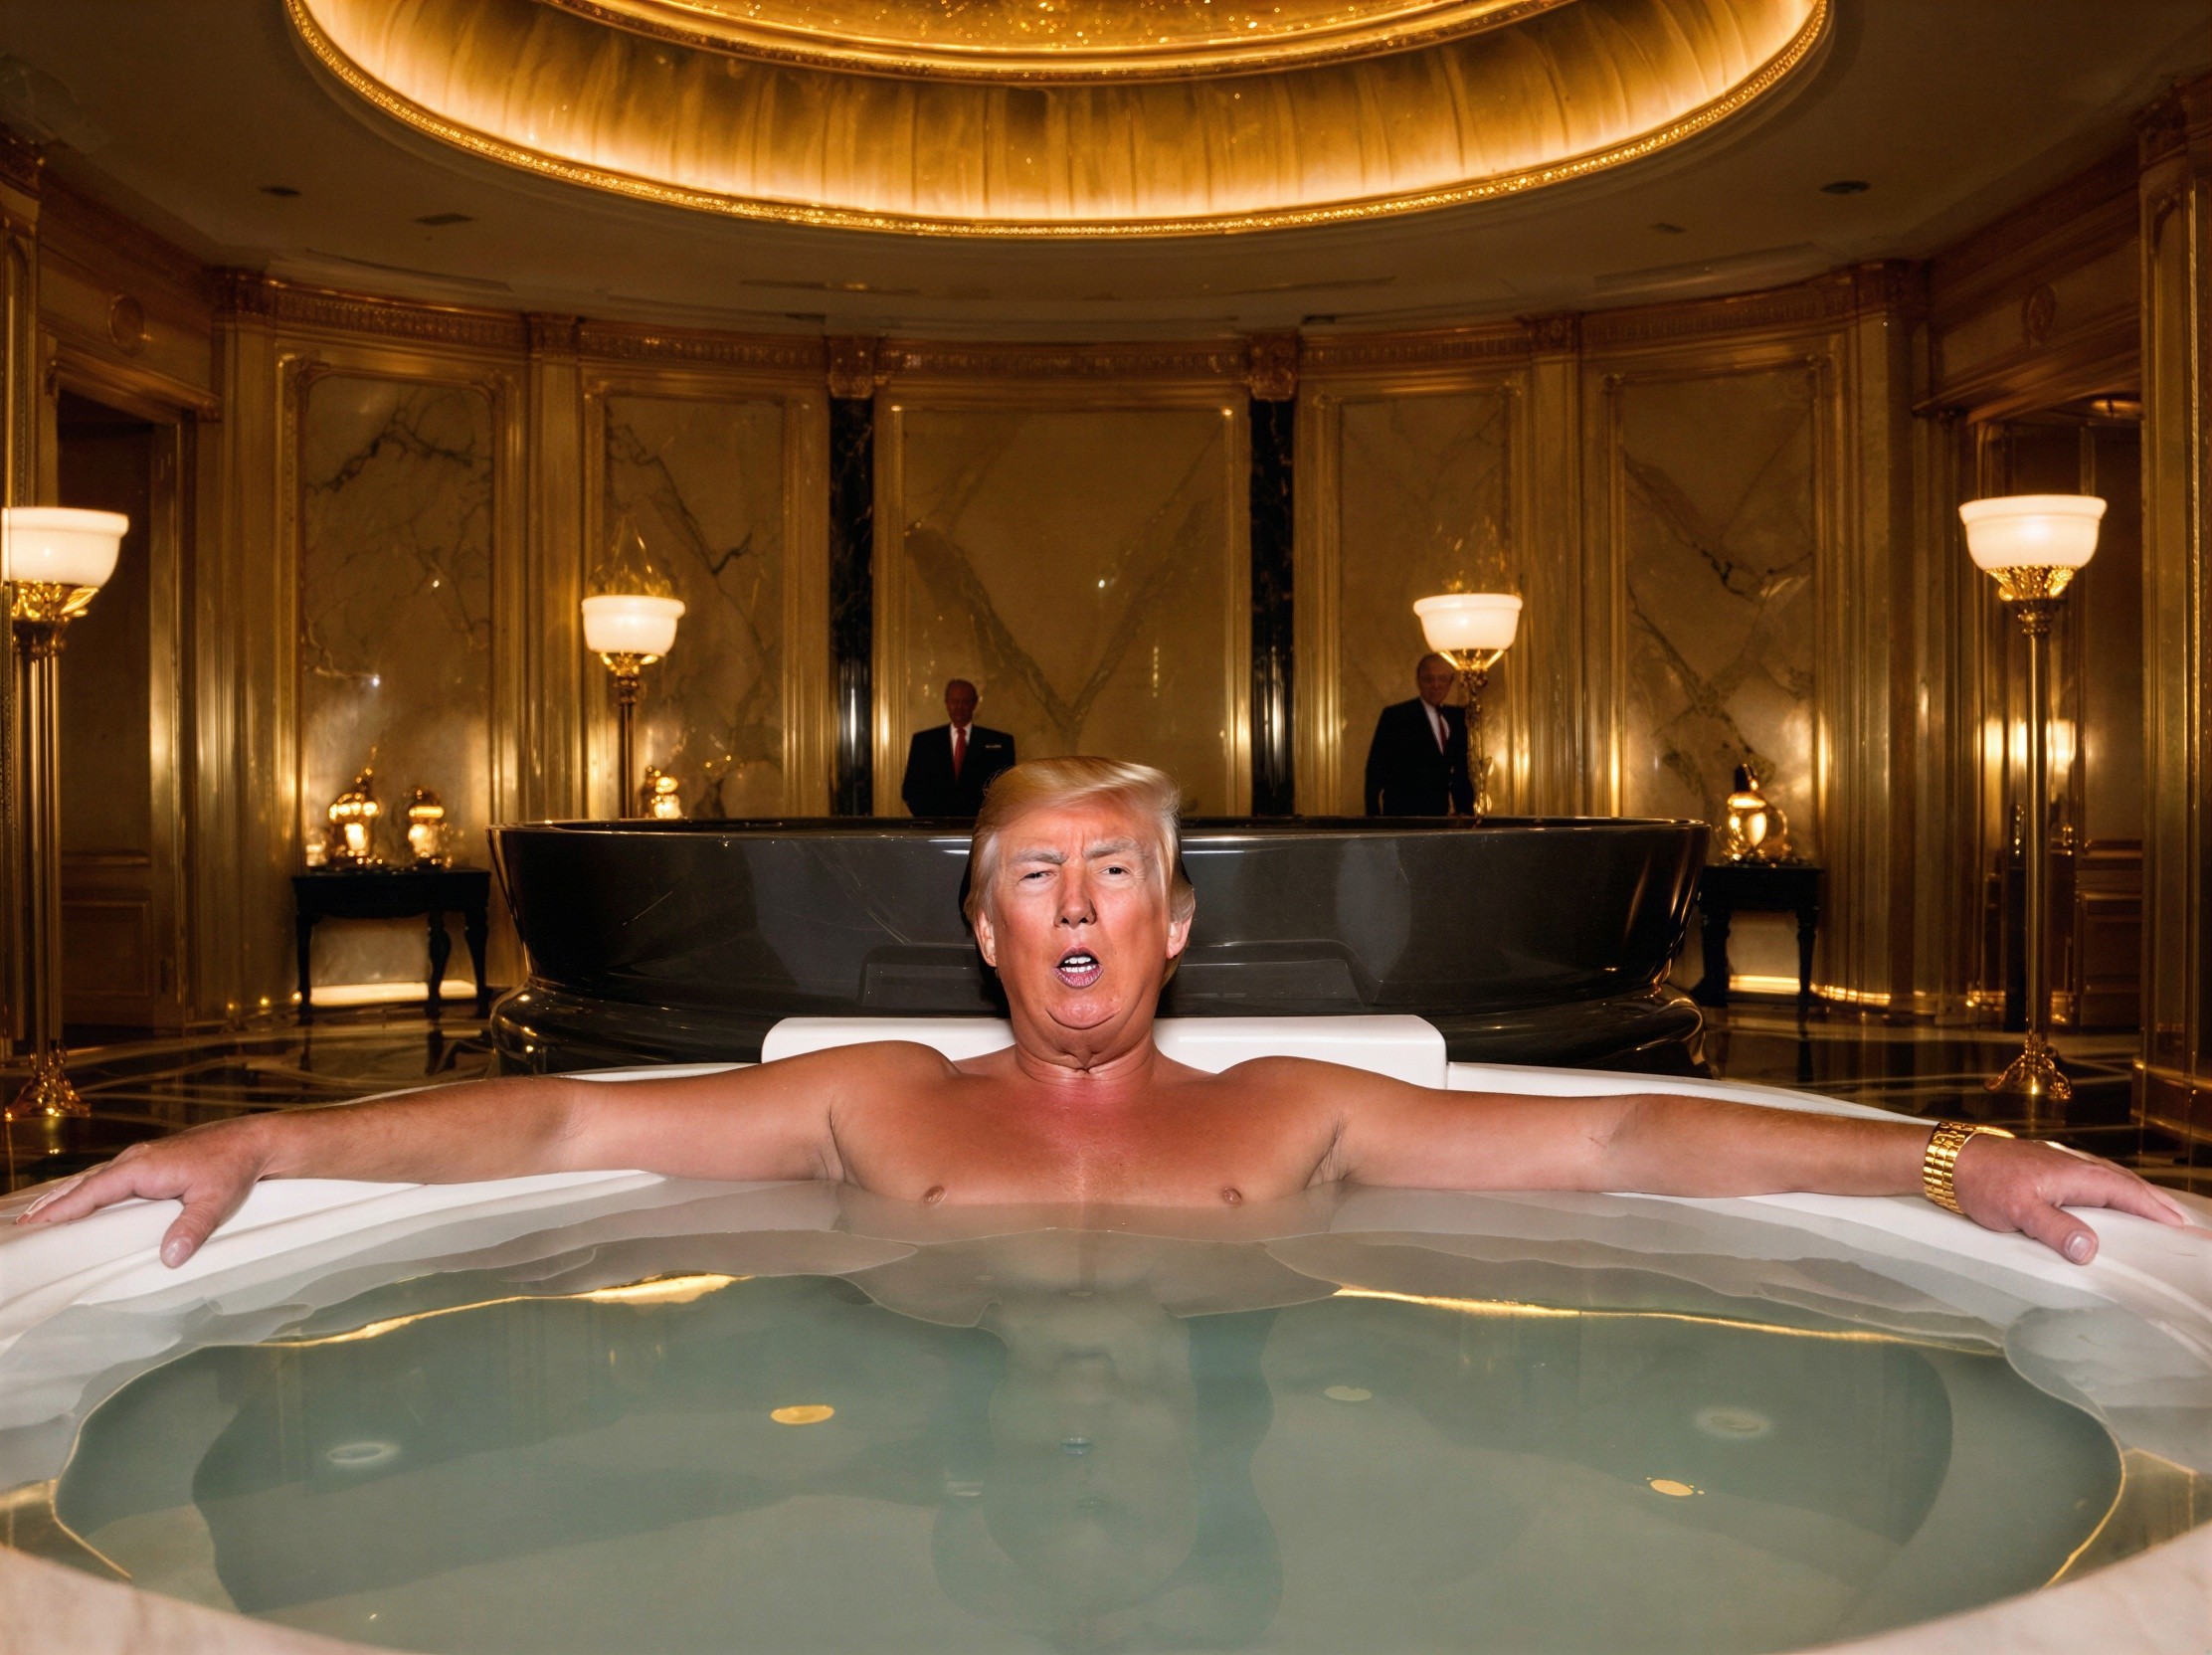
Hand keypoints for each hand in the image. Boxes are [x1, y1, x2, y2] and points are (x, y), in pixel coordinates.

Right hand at [14, 1118, 273, 1266]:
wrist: (253, 1141)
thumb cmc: (234, 1166)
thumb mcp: (216, 1201)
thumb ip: (192, 1229)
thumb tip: (170, 1258)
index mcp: (143, 1167)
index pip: (93, 1191)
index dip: (64, 1208)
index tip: (37, 1223)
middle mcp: (136, 1160)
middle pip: (84, 1184)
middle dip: (53, 1203)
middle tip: (24, 1224)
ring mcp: (142, 1160)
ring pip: (94, 1179)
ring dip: (66, 1195)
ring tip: (38, 1214)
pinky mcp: (150, 1164)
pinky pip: (109, 1178)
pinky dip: (87, 1189)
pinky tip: (79, 1199)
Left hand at [1951, 1133, 2195, 1262]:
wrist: (1949, 1159)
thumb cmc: (1982, 1180)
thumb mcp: (2019, 1210)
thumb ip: (2055, 1229)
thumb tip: (2089, 1249)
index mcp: (2077, 1174)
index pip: (2130, 1193)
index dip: (2158, 1211)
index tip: (2183, 1228)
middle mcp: (2075, 1167)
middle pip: (2126, 1186)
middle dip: (2155, 1204)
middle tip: (2180, 1226)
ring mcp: (2061, 1168)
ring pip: (2108, 1183)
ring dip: (2133, 1199)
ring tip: (2153, 1218)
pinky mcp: (2046, 1174)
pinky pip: (2089, 1185)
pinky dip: (2108, 1196)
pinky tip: (2106, 1207)